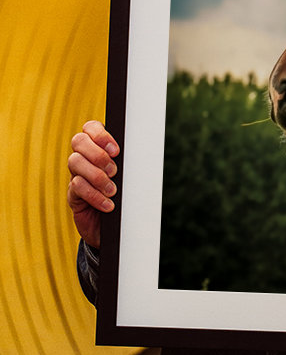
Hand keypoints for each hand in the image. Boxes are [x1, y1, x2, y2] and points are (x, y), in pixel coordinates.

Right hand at [67, 121, 119, 246]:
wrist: (116, 226)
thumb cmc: (126, 195)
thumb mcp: (130, 176)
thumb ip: (130, 162)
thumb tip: (142, 150)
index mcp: (99, 147)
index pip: (90, 127)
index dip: (100, 135)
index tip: (116, 151)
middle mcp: (84, 157)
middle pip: (78, 141)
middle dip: (98, 154)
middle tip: (114, 171)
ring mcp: (76, 174)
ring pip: (75, 162)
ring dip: (96, 176)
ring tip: (113, 190)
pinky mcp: (73, 194)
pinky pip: (77, 187)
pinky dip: (94, 195)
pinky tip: (108, 204)